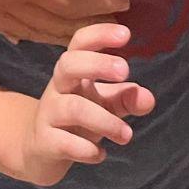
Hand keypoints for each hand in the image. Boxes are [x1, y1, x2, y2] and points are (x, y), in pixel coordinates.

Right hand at [0, 0, 135, 45]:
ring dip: (56, 30)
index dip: (103, 5)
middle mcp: (0, 2)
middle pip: (52, 27)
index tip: (125, 1)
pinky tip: (30, 20)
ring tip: (78, 23)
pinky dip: (25, 26)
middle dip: (85, 26)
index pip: (74, 6)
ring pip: (26, 30)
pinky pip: (1, 23)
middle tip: (111, 21)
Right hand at [20, 24, 154, 184]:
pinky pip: (63, 142)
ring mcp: (48, 113)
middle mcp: (58, 86)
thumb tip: (148, 98)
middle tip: (126, 71)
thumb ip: (126, 99)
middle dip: (97, 64)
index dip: (100, 34)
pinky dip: (86, 149)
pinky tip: (101, 155)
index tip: (126, 35)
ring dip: (104, 120)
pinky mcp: (45, 142)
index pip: (80, 42)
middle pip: (68, 64)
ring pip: (73, 108)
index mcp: (73, 70)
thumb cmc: (78, 118)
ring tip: (127, 134)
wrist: (40, 149)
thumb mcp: (104, 104)